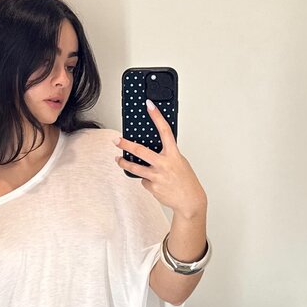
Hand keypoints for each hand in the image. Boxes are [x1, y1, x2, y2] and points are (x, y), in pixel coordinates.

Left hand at [114, 100, 207, 217]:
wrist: (189, 201)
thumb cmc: (186, 180)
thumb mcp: (180, 162)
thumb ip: (167, 155)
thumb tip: (153, 150)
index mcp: (173, 154)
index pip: (164, 130)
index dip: (156, 116)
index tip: (149, 106)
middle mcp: (164, 164)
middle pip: (140, 151)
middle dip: (125, 145)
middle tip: (116, 141)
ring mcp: (157, 176)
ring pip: (135, 168)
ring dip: (124, 163)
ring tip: (118, 160)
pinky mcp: (152, 187)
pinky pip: (144, 180)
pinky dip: (147, 180)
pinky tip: (155, 183)